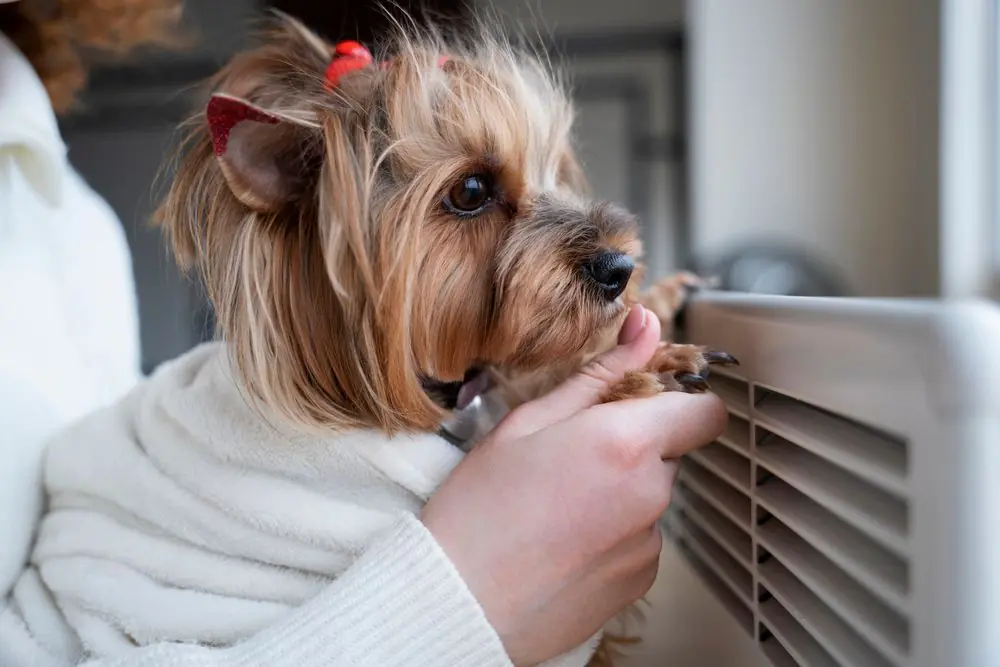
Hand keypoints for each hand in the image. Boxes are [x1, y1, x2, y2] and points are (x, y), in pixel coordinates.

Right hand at [421, 305, 727, 665]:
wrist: (458, 598)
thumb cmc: (481, 507)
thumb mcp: (529, 421)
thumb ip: (600, 371)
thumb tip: (646, 325)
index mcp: (626, 442)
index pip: (705, 412)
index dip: (680, 404)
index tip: (645, 408)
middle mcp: (651, 493)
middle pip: (668, 453)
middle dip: (633, 447)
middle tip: (570, 458)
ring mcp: (649, 542)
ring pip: (650, 496)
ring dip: (620, 492)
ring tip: (557, 506)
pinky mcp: (639, 580)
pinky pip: (639, 539)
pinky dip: (612, 534)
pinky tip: (563, 540)